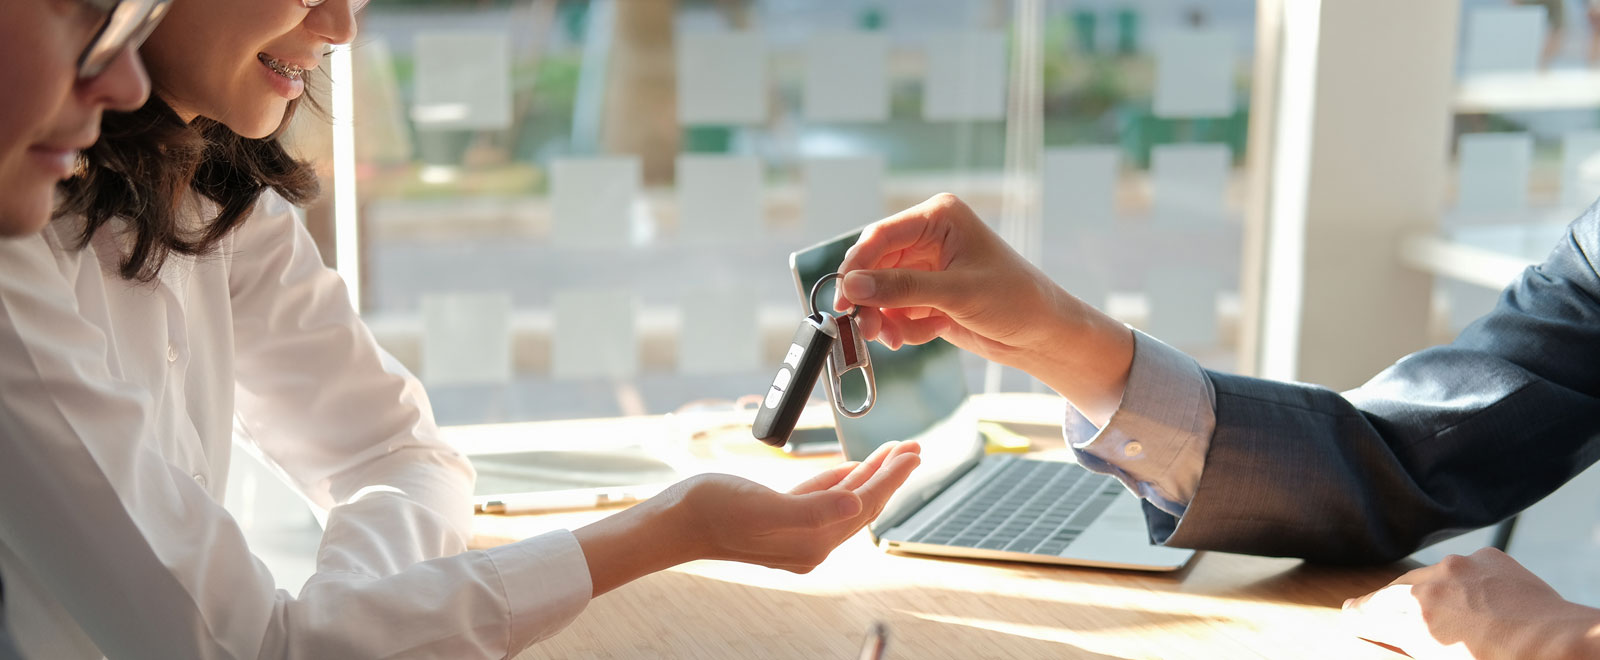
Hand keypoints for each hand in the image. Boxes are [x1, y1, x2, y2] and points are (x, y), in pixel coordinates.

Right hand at [574, 441, 920, 595]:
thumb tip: (857, 505)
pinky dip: (843, 481)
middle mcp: (811, 541)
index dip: (892, 477)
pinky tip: (854, 469)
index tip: (914, 453)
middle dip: (889, 474)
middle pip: (863, 502)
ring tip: (894, 452)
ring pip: (846, 498)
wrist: (676, 521)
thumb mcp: (766, 507)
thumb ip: (815, 506)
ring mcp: (796, 532)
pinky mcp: (781, 519)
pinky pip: (823, 498)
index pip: (865, 504)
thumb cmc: (715, 511)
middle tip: (914, 447)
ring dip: (871, 474)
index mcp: (813, 540)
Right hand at [836, 193, 1132, 424]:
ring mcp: (926, 267)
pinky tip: (915, 337)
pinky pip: (895, 310)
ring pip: (881, 291)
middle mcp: (929, 237)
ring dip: (881, 317)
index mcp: (939, 218)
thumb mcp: (957, 293)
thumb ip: (902, 289)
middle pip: (875, 265)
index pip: (881, 236)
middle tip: (862, 328)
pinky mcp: (927, 295)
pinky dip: (899, 327)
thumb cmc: (1015, 300)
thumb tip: (852, 286)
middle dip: (869, 299)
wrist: (1043, 335)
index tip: (843, 298)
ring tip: (890, 339)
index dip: (856, 266)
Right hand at [1341, 548, 1599, 659]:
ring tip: (1449, 614)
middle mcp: (1428, 585)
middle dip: (1389, 604)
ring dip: (1431, 592)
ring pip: (1429, 576)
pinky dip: (1466, 582)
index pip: (1368, 611)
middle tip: (1386, 613)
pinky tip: (1482, 601)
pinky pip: (1465, 568)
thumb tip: (1378, 629)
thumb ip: (1408, 642)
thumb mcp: (1437, 657)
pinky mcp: (1487, 558)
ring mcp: (1458, 567)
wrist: (1555, 645)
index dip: (1359, 616)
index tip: (1351, 615)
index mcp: (1412, 617)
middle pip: (1394, 592)